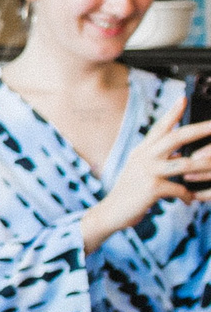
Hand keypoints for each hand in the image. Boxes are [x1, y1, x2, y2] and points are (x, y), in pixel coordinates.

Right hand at [83, 102, 210, 251]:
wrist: (111, 213)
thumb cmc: (129, 193)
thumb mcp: (140, 171)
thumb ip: (158, 160)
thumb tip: (180, 155)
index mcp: (142, 151)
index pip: (159, 127)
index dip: (172, 112)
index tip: (183, 98)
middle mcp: (144, 157)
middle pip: (175, 137)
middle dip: (199, 129)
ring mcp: (147, 172)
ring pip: (185, 163)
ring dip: (205, 165)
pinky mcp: (152, 188)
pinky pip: (180, 189)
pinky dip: (188, 195)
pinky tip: (189, 199)